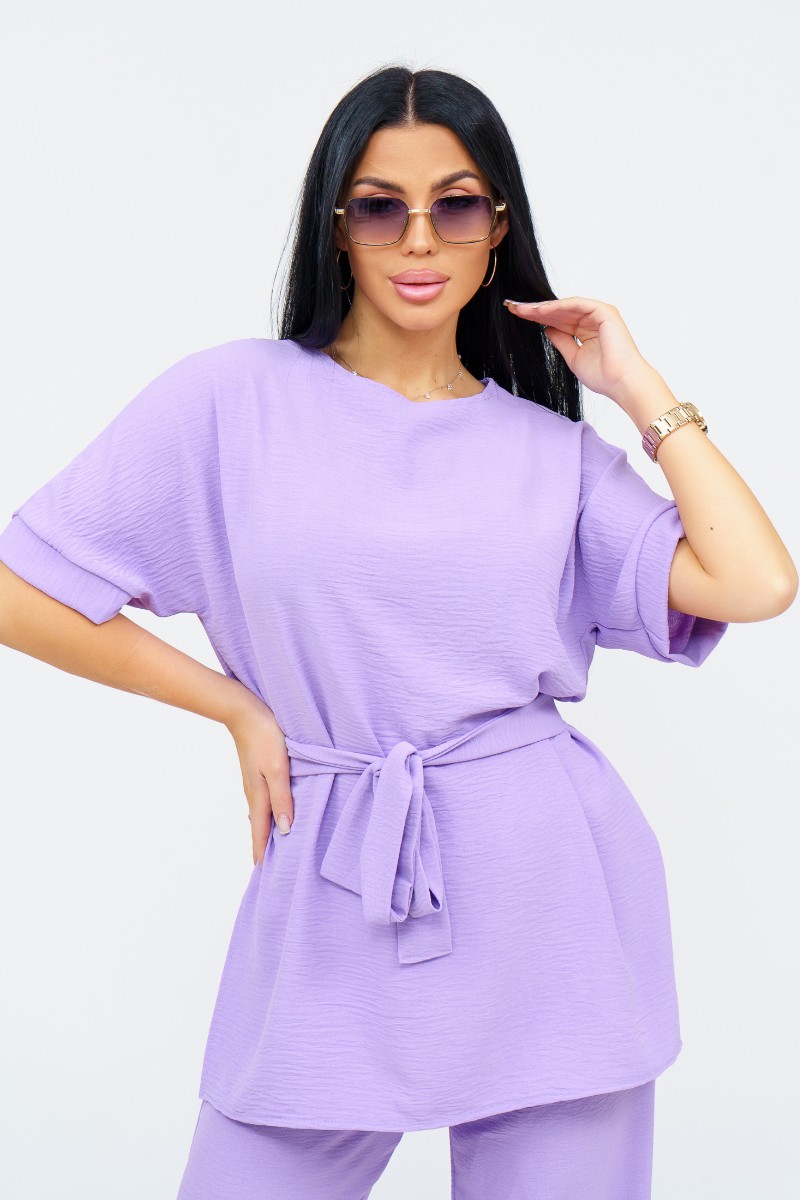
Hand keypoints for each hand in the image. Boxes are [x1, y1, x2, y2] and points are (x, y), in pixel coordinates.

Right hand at [225, 696, 293, 867]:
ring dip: (265, 831)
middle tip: (269, 869)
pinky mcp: (256, 772)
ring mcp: (253, 783)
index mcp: (259, 797)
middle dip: (263, 848)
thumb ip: (283, 799)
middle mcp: (254, 794)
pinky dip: (267, 815)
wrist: (243, 711)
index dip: (262, 854)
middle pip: (258, 828)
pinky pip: (262, 801)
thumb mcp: (278, 768)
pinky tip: (273, 813)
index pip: (261, 833)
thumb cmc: (265, 737)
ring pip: (260, 815)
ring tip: (272, 847)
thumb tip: (285, 830)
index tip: (264, 876)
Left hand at [503, 296, 652, 402]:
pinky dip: (558, 306)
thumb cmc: (603, 376)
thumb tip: (546, 328)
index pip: (558, 320)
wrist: (621, 382)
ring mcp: (599, 313)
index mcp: (587, 329)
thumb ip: (561, 341)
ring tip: (522, 309)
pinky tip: (540, 310)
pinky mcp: (604, 311)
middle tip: (513, 307)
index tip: (517, 316)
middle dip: (536, 310)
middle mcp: (593, 318)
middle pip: (559, 311)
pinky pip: (576, 304)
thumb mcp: (573, 357)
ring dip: (543, 307)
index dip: (538, 318)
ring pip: (566, 306)